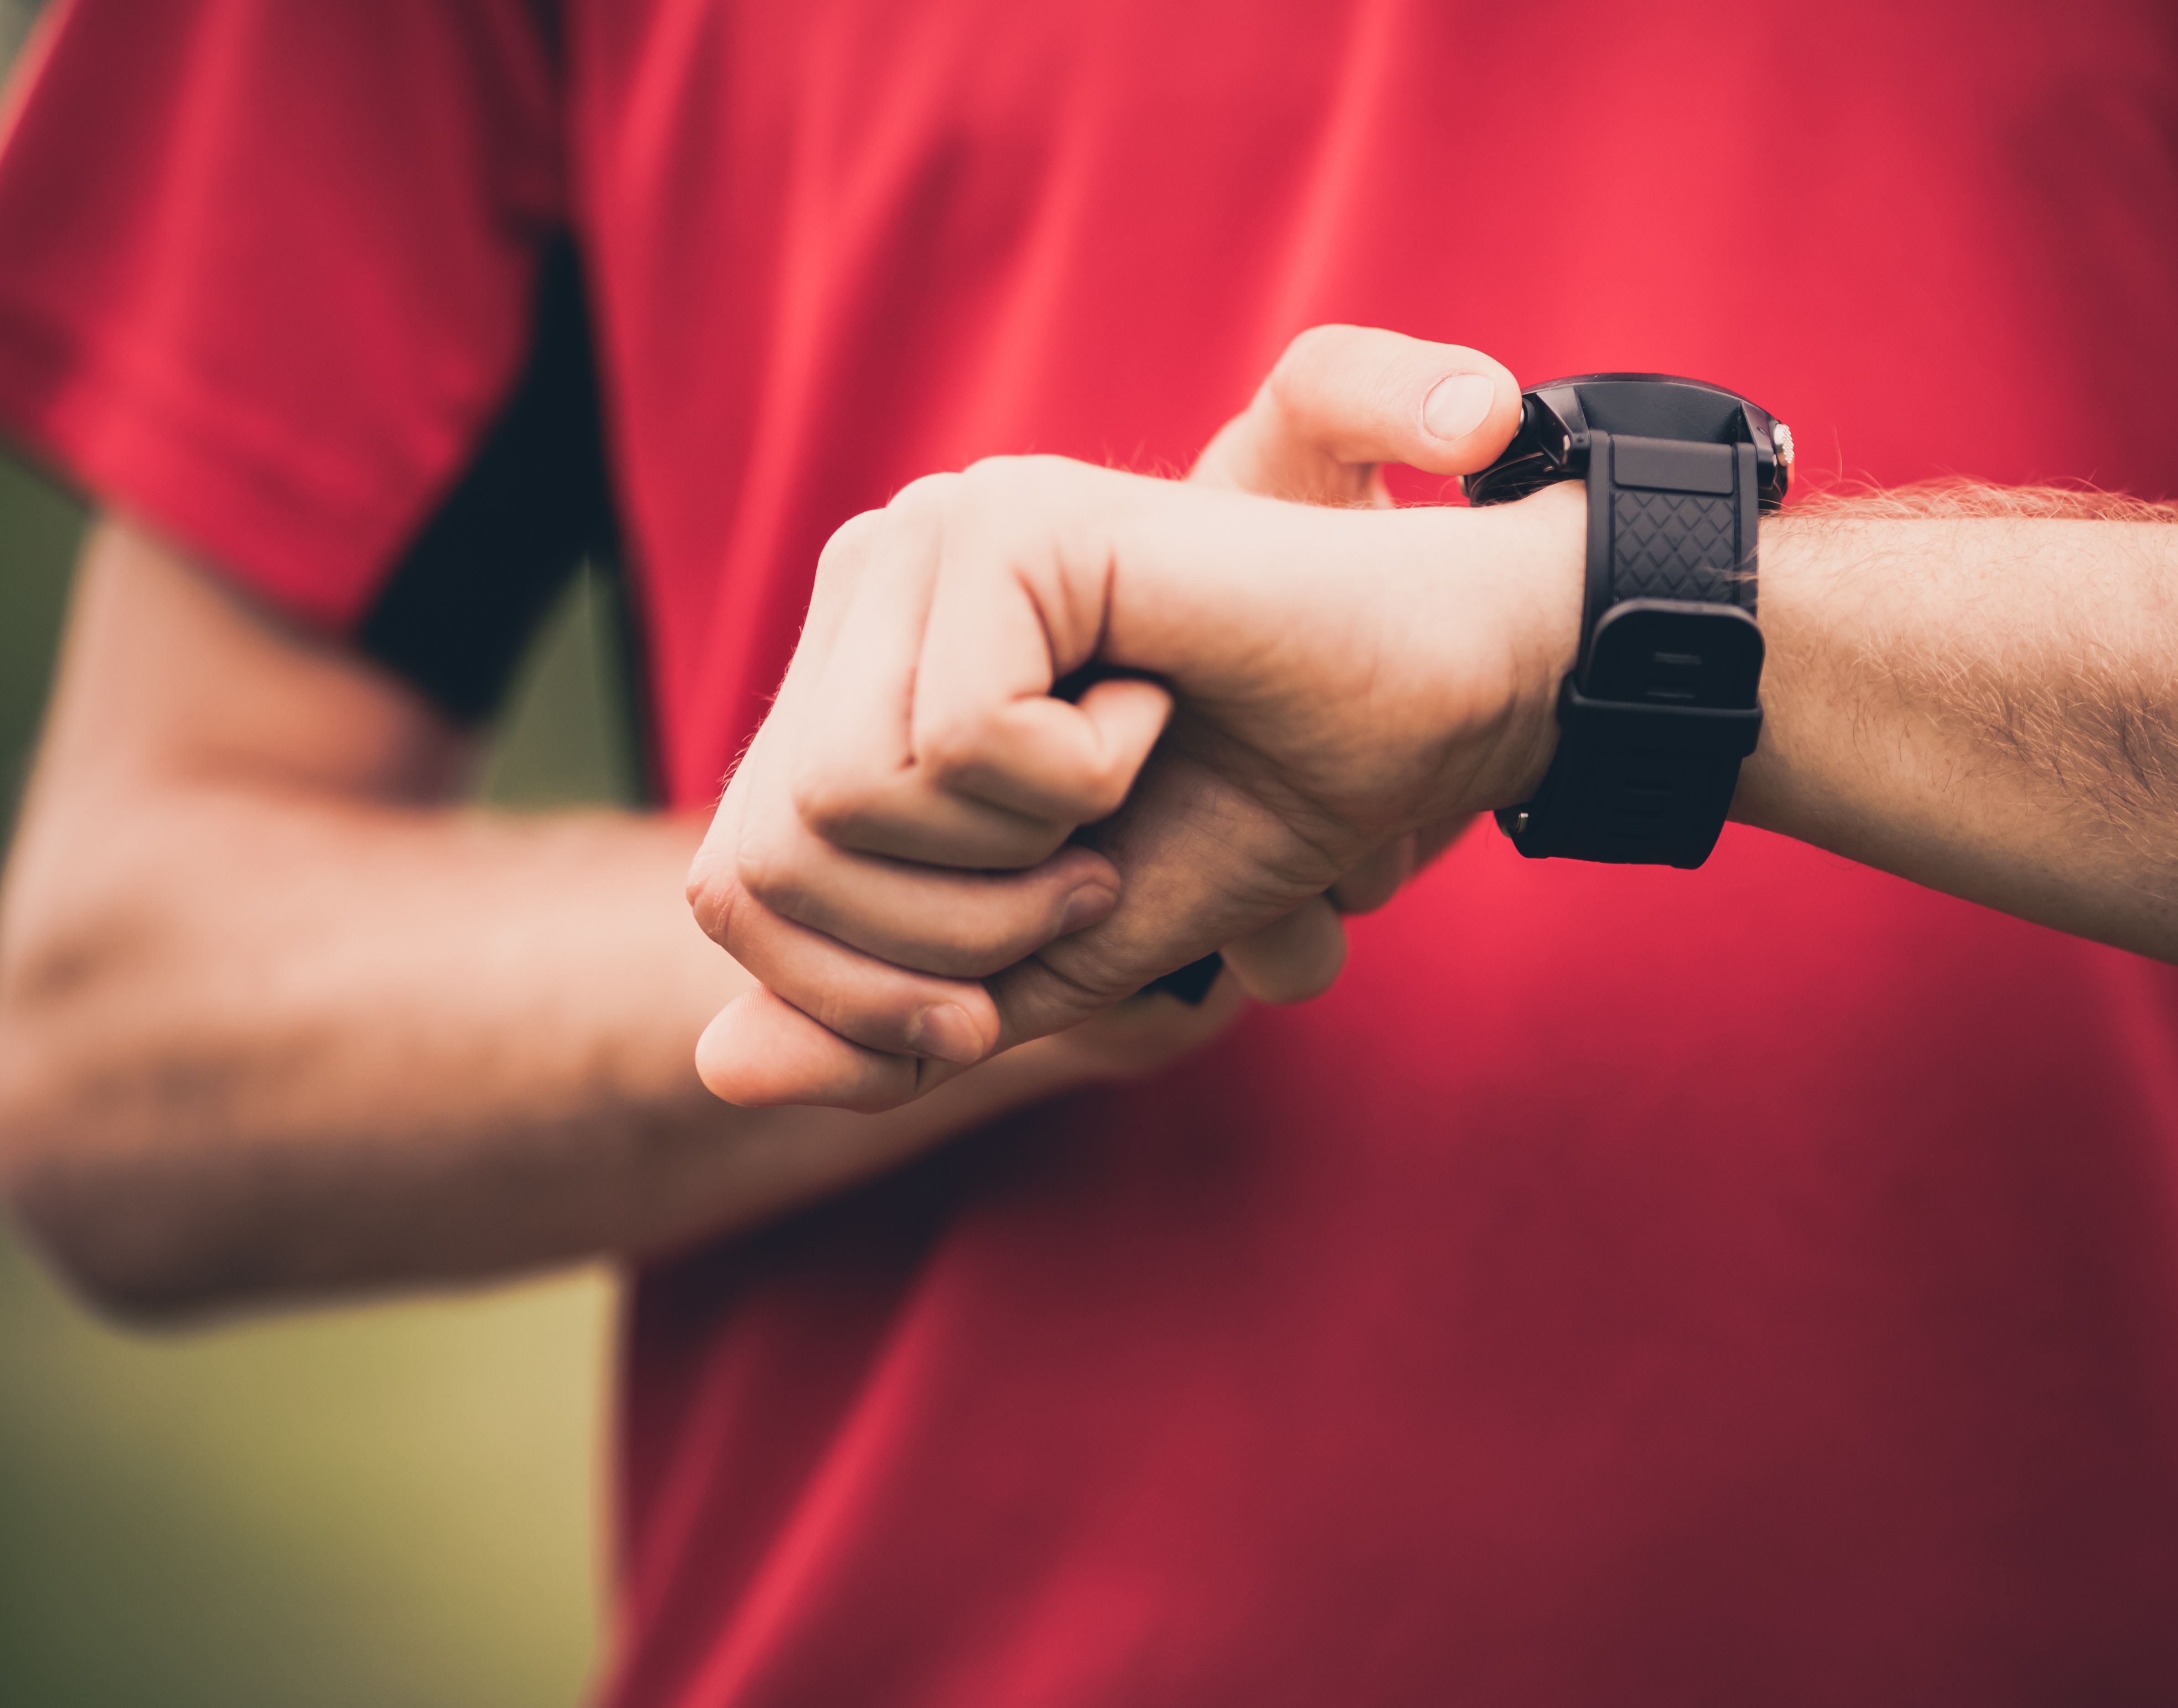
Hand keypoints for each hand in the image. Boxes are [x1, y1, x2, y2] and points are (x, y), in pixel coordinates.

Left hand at [690, 326, 1571, 1108]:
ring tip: (1120, 785)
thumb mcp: (1045, 960)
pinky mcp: (1006, 523)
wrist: (1420, 715)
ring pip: (841, 804)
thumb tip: (715, 1071)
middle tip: (1090, 875)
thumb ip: (892, 1019)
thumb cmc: (1244, 816)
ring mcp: (928, 539)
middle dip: (948, 941)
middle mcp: (868, 585)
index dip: (869, 992)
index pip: (736, 886)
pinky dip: (1079, 778)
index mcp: (857, 675)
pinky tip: (1154, 703)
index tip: (1028, 961)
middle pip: (767, 863)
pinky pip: (957, 738)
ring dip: (1017, 861)